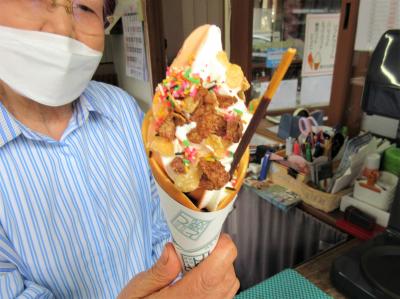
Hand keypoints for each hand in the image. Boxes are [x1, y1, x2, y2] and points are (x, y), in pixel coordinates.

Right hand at [118, 234, 238, 298]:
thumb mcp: (138, 290)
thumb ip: (159, 271)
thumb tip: (173, 250)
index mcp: (186, 297)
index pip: (219, 267)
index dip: (221, 246)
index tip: (209, 236)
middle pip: (227, 273)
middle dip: (216, 254)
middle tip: (195, 249)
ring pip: (230, 283)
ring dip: (219, 268)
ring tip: (194, 266)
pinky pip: (226, 294)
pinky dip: (218, 281)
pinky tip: (198, 279)